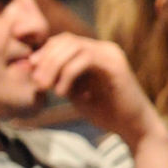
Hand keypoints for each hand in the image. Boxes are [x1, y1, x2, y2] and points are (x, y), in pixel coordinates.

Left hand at [27, 35, 157, 145]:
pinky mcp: (115, 65)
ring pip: (74, 46)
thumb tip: (34, 66)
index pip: (64, 40)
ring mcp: (111, 55)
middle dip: (46, 59)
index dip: (45, 52)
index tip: (33, 71)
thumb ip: (60, 77)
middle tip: (38, 82)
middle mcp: (105, 49)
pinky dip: (68, 74)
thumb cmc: (106, 112)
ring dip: (54, 65)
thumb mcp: (76, 91)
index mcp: (96, 52)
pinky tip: (63, 92)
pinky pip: (85, 59)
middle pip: (67, 40)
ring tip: (46, 86)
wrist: (134, 127)